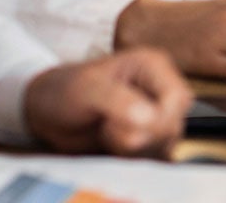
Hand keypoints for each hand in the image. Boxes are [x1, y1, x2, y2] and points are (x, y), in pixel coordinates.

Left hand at [23, 48, 191, 158]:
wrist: (47, 111)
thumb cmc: (65, 90)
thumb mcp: (87, 89)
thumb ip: (118, 101)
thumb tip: (149, 119)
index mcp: (152, 67)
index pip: (178, 98)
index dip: (159, 118)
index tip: (126, 124)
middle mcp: (160, 89)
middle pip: (174, 124)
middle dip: (141, 136)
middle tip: (107, 127)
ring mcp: (156, 115)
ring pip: (166, 143)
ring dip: (134, 149)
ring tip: (106, 132)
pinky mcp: (148, 137)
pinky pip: (155, 156)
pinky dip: (133, 158)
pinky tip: (111, 144)